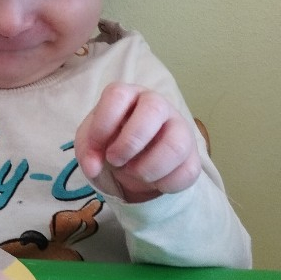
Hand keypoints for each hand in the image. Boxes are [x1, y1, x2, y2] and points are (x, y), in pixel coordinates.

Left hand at [75, 83, 200, 202]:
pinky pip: (187, 172)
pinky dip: (164, 185)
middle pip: (154, 109)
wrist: (135, 160)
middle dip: (130, 142)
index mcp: (129, 95)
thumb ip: (87, 150)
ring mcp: (179, 129)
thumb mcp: (91, 142)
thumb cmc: (112, 140)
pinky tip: (152, 182)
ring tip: (133, 172)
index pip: (118, 95)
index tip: (97, 146)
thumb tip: (93, 168)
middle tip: (115, 159)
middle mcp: (158, 105)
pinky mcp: (193, 157)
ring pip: (176, 145)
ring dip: (148, 168)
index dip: (104, 123)